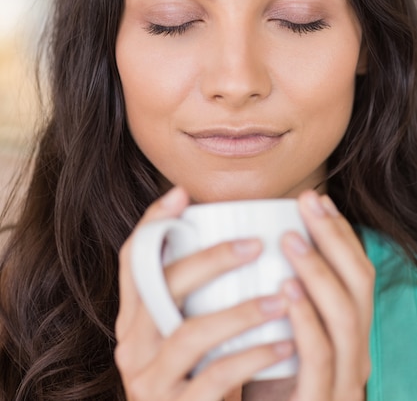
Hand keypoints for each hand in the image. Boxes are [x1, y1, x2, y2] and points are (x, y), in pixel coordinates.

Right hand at [115, 187, 294, 400]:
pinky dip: (254, 356)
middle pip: (161, 287)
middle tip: (255, 244)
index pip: (131, 261)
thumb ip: (198, 296)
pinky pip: (216, 376)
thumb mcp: (192, 333)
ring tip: (283, 298)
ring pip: (190, 332)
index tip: (181, 194)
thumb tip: (238, 235)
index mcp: (134, 319)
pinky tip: (286, 344)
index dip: (151, 224)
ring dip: (241, 311)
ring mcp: (148, 380)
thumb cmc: (202, 376)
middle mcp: (131, 346)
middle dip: (209, 259)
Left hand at [243, 191, 373, 400]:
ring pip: (345, 318)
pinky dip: (306, 320)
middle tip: (308, 202)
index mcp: (346, 336)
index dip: (341, 234)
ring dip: (319, 272)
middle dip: (334, 238)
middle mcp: (354, 356)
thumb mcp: (273, 341)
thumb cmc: (261, 391)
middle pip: (360, 287)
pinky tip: (285, 290)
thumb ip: (274, 304)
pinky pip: (320, 359)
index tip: (317, 199)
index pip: (356, 276)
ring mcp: (342, 383)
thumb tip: (253, 249)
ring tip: (290, 238)